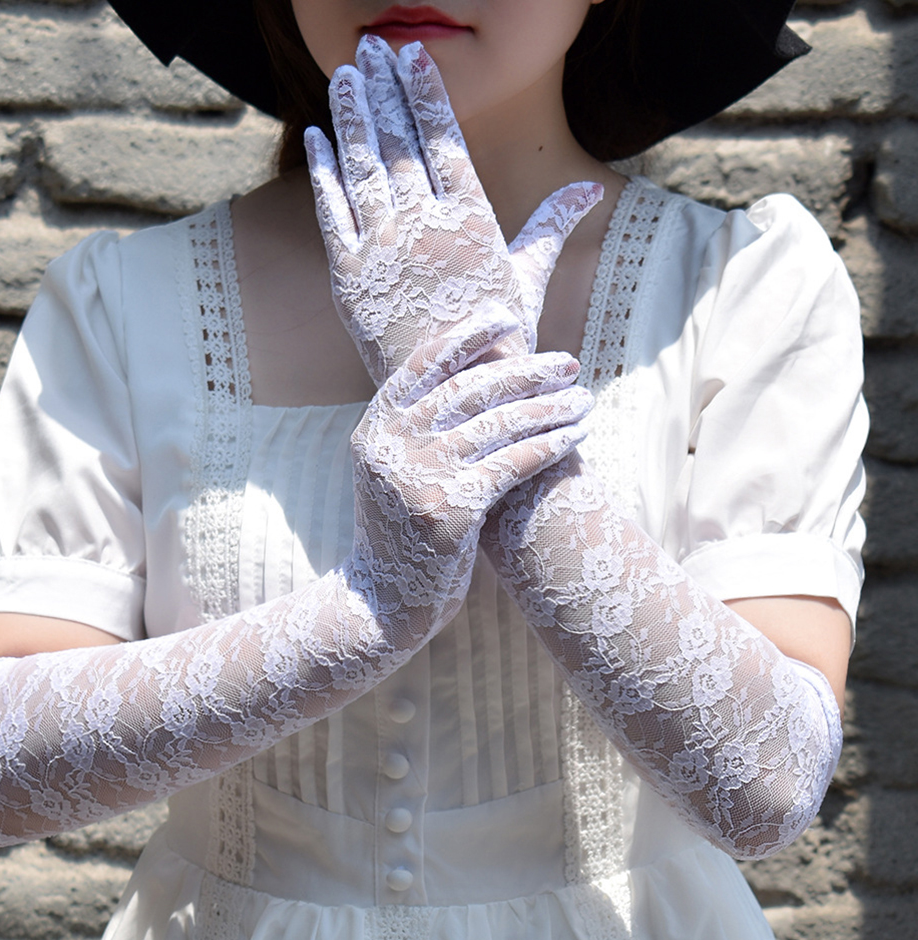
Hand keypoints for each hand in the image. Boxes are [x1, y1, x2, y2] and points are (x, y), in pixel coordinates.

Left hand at [305, 36, 602, 385]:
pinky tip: (318, 136)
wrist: (455, 393)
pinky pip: (329, 211)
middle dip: (383, 88)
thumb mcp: (529, 278)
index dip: (425, 92)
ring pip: (362, 166)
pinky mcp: (347, 274)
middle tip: (369, 49)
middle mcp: (424, 223)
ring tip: (344, 75)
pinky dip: (323, 170)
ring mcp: (382, 247)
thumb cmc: (499, 339)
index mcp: (470, 218)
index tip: (411, 55)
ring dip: (351, 115)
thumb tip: (589, 191)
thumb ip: (551, 226)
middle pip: (398, 140)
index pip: (443, 138)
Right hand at [348, 305, 592, 645]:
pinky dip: (549, 445)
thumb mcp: (395, 471)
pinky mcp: (447, 510)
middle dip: (527, 370)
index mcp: (376, 427)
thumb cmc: (401, 531)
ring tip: (584, 398)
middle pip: (471, 389)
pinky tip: (576, 436)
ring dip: (550, 407)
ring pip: (497, 424)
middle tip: (569, 362)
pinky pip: (511, 464)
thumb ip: (419, 428)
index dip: (467, 336)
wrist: (383, 601)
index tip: (506, 316)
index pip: (424, 363)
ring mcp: (417, 477)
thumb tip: (476, 379)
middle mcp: (391, 444)